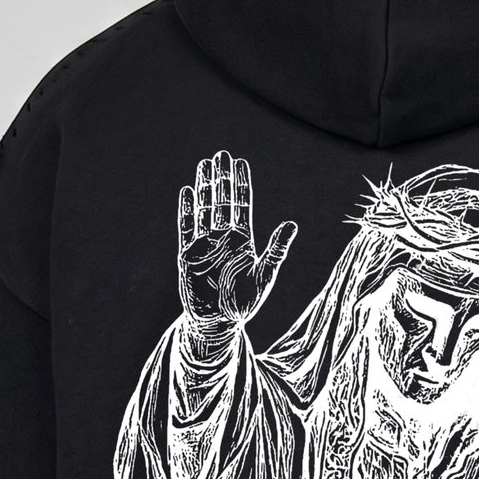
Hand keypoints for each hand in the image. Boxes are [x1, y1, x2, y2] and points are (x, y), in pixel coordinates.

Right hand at [177, 149, 296, 327]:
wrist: (218, 323)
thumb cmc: (243, 303)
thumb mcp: (264, 275)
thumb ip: (277, 250)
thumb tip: (292, 224)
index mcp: (242, 240)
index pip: (242, 206)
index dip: (241, 184)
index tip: (240, 163)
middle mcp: (223, 238)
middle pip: (222, 202)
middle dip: (222, 179)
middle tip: (221, 155)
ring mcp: (204, 245)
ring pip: (204, 209)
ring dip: (204, 188)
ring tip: (205, 165)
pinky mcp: (188, 255)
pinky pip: (186, 228)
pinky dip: (187, 211)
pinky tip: (187, 192)